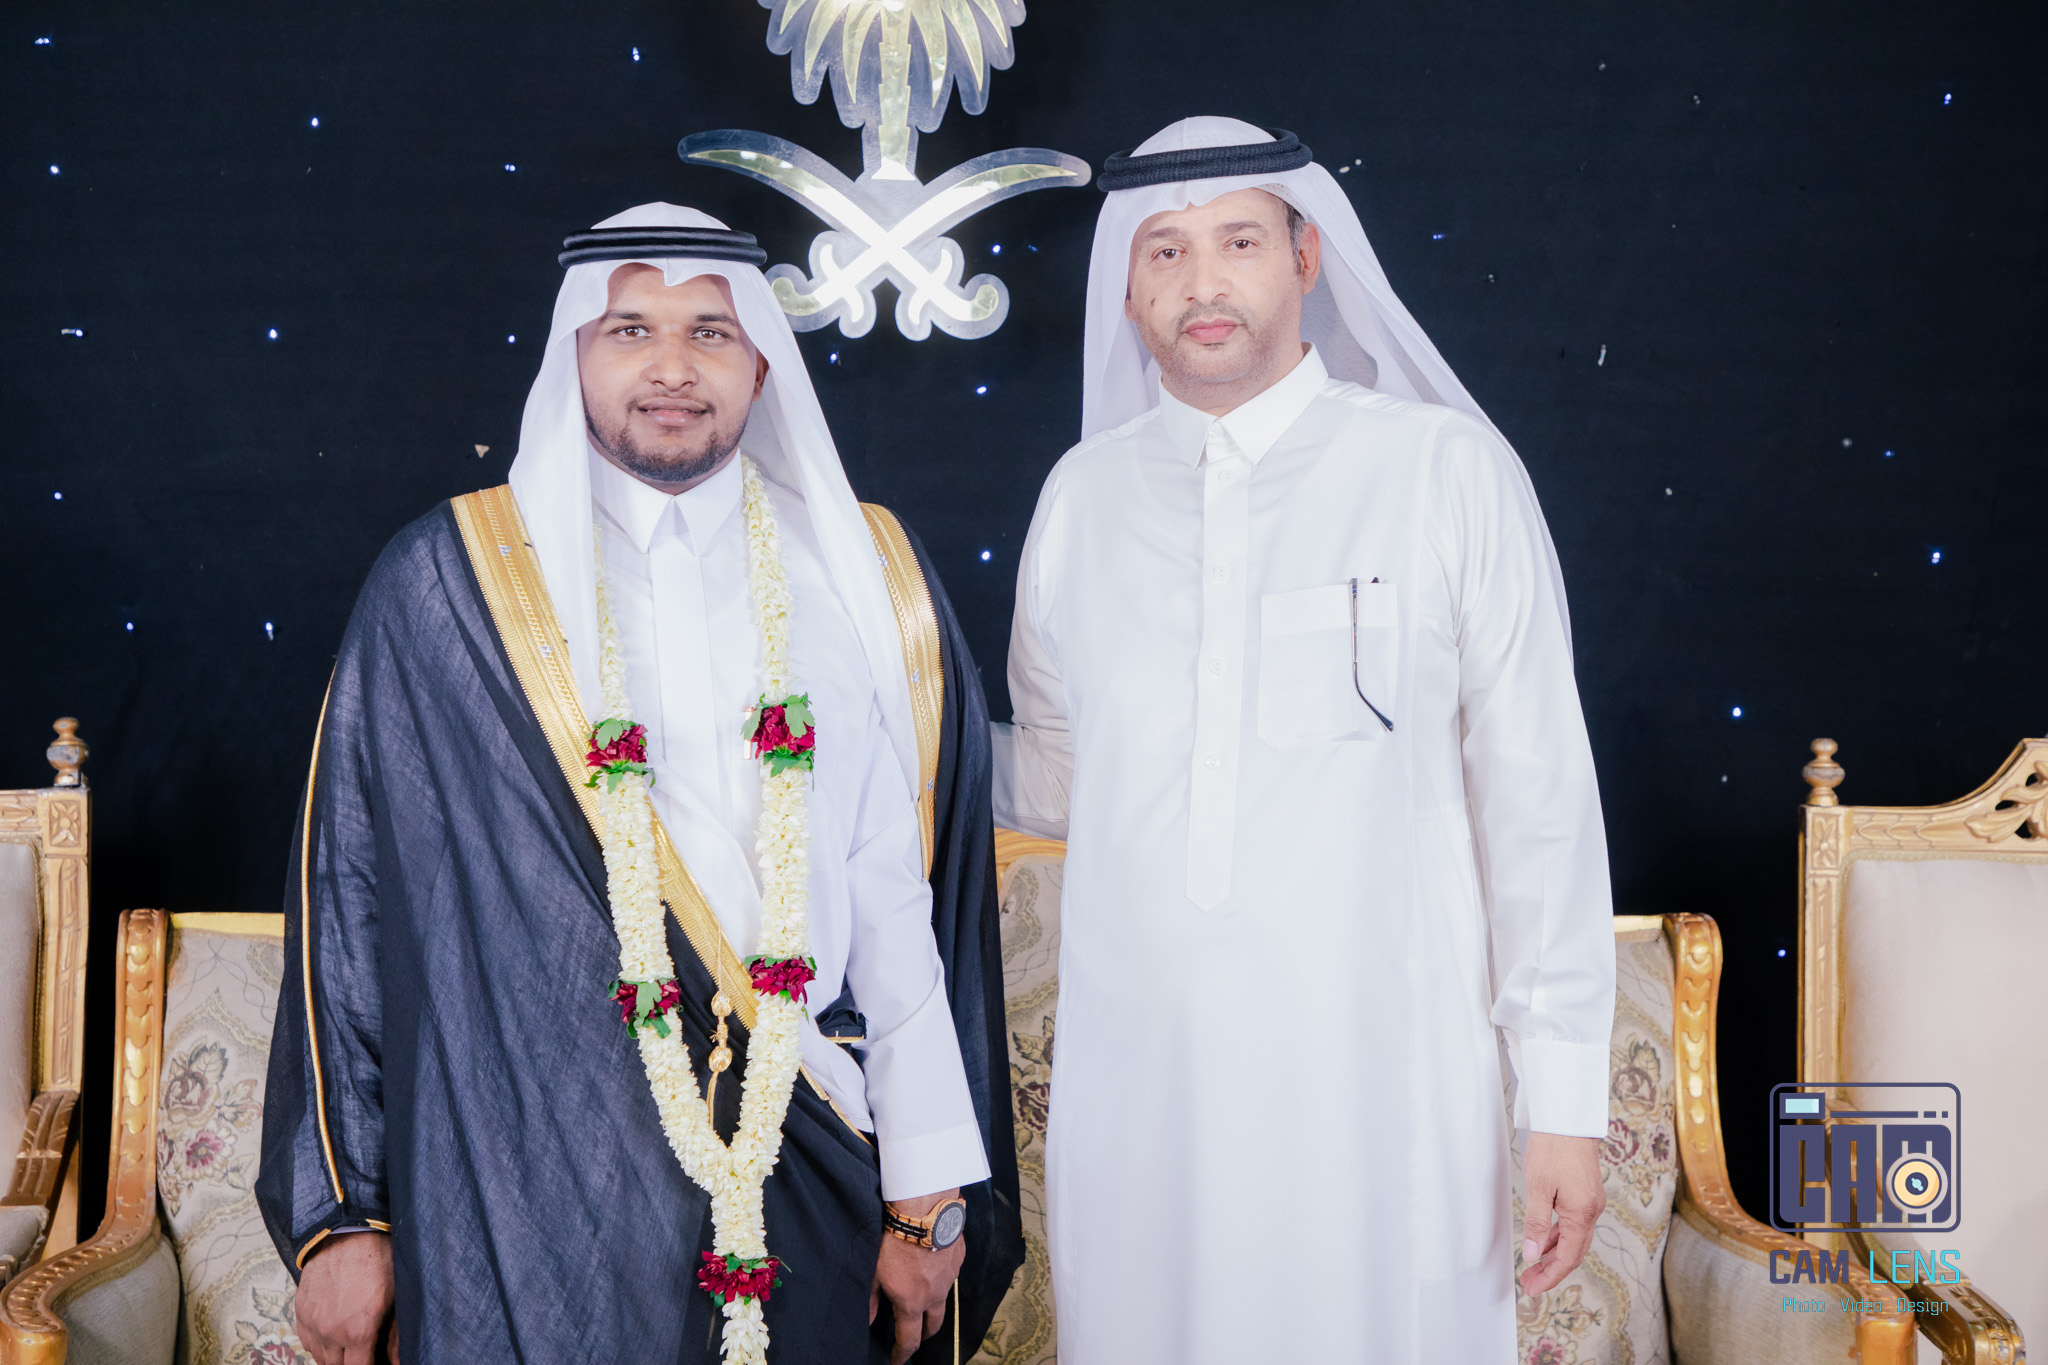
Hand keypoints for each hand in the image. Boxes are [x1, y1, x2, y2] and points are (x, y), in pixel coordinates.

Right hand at [296, 1231, 398, 1364]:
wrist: (348, 1231)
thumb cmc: (378, 1259)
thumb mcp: (396, 1297)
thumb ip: (395, 1336)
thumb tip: (397, 1361)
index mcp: (357, 1330)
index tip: (374, 1361)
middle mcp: (330, 1331)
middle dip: (352, 1362)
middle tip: (365, 1352)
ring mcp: (312, 1322)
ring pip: (319, 1356)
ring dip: (334, 1356)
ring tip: (351, 1345)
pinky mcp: (300, 1311)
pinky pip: (307, 1340)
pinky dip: (319, 1343)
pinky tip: (333, 1334)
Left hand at [869, 1189, 964, 1364]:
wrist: (924, 1210)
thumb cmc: (894, 1242)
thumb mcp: (875, 1272)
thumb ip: (873, 1300)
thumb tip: (870, 1320)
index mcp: (912, 1303)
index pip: (909, 1340)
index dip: (902, 1354)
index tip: (897, 1361)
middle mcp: (935, 1296)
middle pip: (933, 1326)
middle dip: (923, 1334)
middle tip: (914, 1333)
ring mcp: (950, 1278)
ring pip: (944, 1300)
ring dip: (933, 1305)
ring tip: (923, 1298)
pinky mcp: (958, 1258)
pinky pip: (950, 1275)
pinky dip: (941, 1277)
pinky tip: (932, 1265)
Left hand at [1519, 1133, 1604, 1295]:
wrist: (1568, 1120)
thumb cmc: (1553, 1149)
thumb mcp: (1539, 1188)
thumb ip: (1537, 1223)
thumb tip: (1532, 1254)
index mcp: (1582, 1213)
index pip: (1568, 1257)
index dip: (1550, 1276)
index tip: (1533, 1288)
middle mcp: (1591, 1211)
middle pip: (1573, 1252)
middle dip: (1552, 1270)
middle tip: (1529, 1282)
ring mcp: (1590, 1202)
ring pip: (1574, 1238)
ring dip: (1554, 1254)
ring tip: (1533, 1267)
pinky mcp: (1585, 1194)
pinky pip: (1573, 1224)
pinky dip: (1559, 1236)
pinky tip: (1545, 1241)